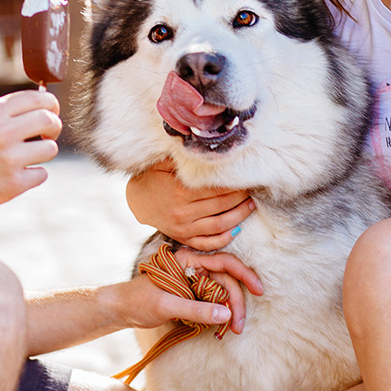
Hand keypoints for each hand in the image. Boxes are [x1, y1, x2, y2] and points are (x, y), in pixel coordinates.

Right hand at [0, 89, 61, 217]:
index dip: (51, 104)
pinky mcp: (13, 184)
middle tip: (48, 134)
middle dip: (54, 126)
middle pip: (49, 120)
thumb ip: (3, 111)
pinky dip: (33, 175)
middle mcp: (1, 133)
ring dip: (44, 152)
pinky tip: (17, 175)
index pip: (38, 98)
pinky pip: (42, 173)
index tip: (51, 111)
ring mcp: (8, 159)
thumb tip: (39, 104)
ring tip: (28, 156)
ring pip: (50, 148)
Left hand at [118, 247, 263, 334]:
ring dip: (230, 310)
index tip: (259, 291)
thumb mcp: (166, 305)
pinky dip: (220, 314)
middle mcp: (195, 267)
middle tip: (239, 326)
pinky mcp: (193, 294)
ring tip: (232, 330)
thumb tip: (226, 314)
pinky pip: (214, 301)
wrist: (122, 308)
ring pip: (222, 292)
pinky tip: (221, 327)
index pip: (224, 262)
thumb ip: (196, 309)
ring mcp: (195, 280)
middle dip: (236, 302)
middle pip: (227, 280)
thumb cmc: (139, 300)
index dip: (244, 275)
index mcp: (188, 260)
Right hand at [126, 159, 255, 250]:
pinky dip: (224, 238)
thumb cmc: (154, 177)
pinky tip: (237, 228)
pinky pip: (208, 243)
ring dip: (239, 216)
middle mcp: (183, 211)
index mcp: (180, 191)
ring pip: (220, 225)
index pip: (217, 187)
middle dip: (242, 197)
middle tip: (253, 189)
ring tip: (251, 205)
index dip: (236, 183)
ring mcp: (184, 228)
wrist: (137, 200)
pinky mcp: (183, 238)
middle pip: (222, 205)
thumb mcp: (164, 163)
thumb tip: (207, 148)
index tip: (247, 176)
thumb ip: (185, 158)